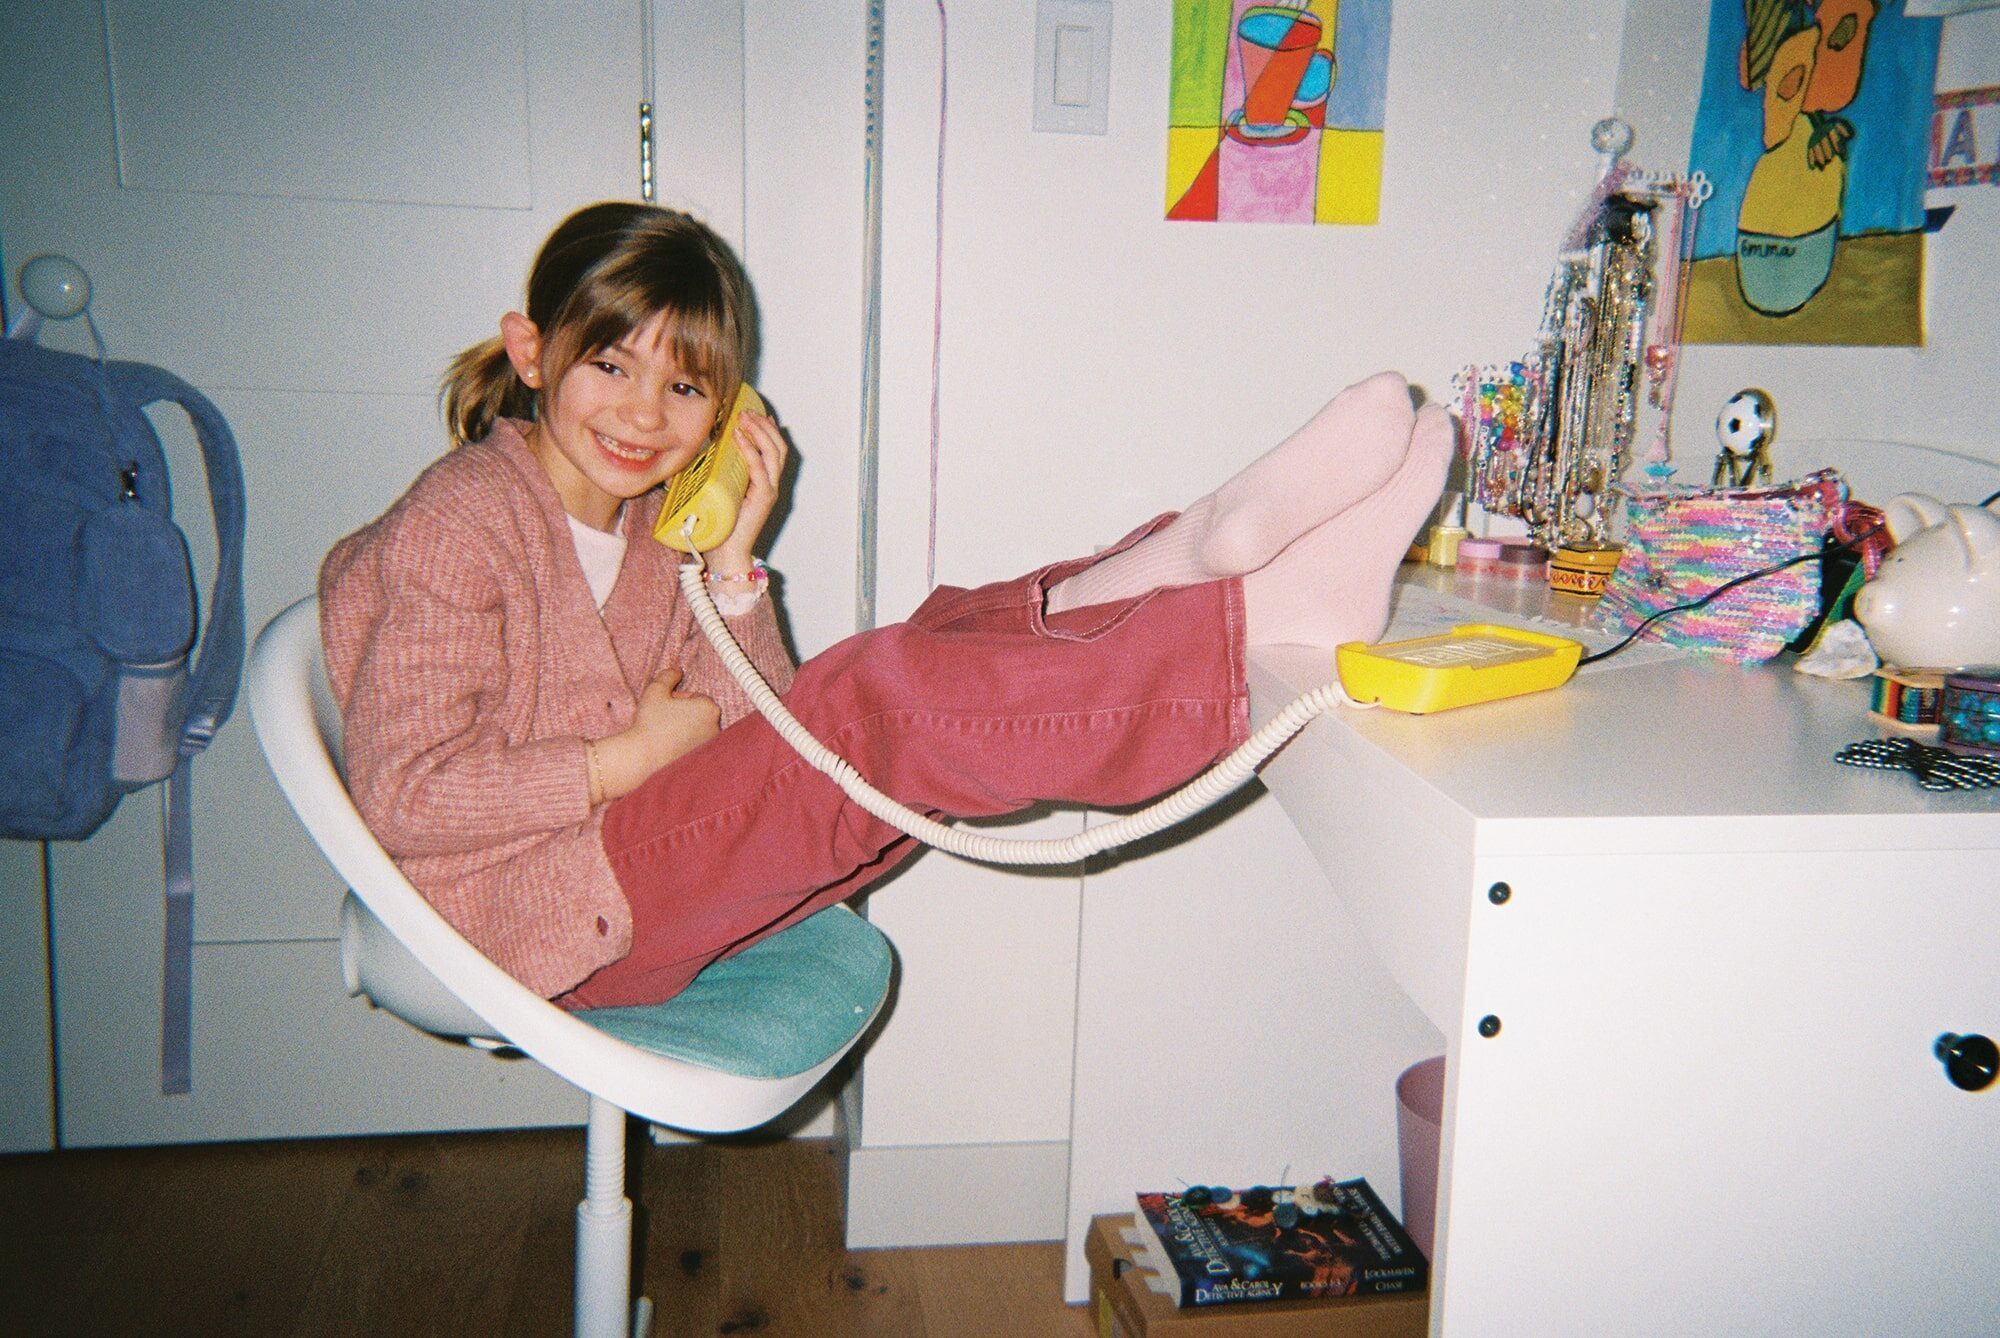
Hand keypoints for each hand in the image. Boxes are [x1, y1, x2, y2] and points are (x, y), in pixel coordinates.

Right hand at [590, 669, 719, 802]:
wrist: (643, 759)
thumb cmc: (650, 723)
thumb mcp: (655, 691)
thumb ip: (668, 675)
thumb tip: (677, 671)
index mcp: (710, 708)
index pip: (696, 697)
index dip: (677, 700)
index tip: (665, 708)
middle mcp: (716, 728)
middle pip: (699, 714)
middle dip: (683, 714)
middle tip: (663, 721)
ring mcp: (711, 747)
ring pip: (697, 731)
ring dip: (684, 730)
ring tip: (665, 736)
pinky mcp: (703, 762)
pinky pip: (694, 748)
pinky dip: (684, 746)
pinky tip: (670, 749)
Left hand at [707, 408, 787, 577]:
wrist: (726, 554)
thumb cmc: (719, 528)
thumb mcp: (717, 493)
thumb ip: (715, 475)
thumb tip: (696, 455)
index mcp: (763, 483)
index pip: (773, 450)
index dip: (768, 429)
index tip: (756, 413)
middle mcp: (770, 485)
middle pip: (778, 447)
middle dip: (763, 425)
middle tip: (746, 411)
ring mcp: (769, 491)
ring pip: (774, 453)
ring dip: (759, 432)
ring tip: (744, 418)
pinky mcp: (763, 499)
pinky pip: (759, 468)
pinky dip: (750, 450)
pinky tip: (739, 437)